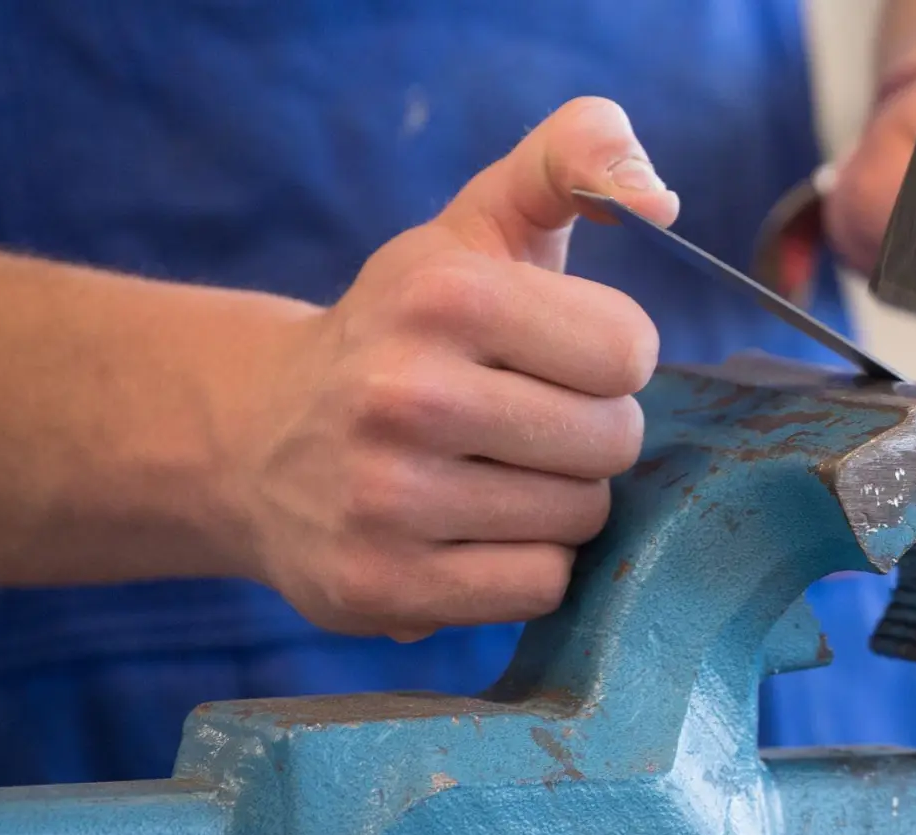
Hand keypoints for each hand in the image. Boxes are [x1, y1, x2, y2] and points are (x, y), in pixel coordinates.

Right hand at [233, 97, 678, 640]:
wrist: (255, 440)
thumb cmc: (404, 328)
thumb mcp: (474, 225)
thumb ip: (569, 163)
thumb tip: (660, 195)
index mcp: (443, 294)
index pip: (629, 351)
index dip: (609, 359)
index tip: (555, 358)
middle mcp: (406, 396)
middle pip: (613, 442)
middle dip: (589, 434)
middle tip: (523, 425)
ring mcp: (386, 501)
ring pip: (581, 518)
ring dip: (557, 502)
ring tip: (491, 477)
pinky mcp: (381, 588)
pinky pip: (539, 589)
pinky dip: (526, 566)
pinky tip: (472, 535)